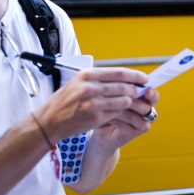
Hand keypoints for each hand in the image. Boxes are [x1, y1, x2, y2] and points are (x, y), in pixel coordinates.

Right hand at [33, 67, 148, 142]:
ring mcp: (93, 103)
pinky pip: (116, 112)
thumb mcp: (79, 82)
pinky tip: (118, 111)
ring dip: (129, 102)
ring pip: (123, 100)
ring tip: (129, 102)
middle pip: (124, 86)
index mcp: (88, 75)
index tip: (145, 78)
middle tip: (139, 92)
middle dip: (135, 90)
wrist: (48, 121)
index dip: (135, 75)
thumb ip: (100, 79)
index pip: (119, 73)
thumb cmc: (66, 101)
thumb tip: (125, 77)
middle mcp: (90, 87)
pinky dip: (120, 111)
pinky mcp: (95, 117)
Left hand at [91, 87, 159, 150]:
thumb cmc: (106, 107)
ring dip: (123, 109)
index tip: (147, 89)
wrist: (98, 128)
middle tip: (128, 98)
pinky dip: (117, 119)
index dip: (152, 93)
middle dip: (137, 101)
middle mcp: (146, 112)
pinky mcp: (132, 134)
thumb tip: (123, 79)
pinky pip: (127, 126)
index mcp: (144, 100)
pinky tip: (106, 116)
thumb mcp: (113, 95)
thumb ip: (121, 87)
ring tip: (109, 105)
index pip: (153, 95)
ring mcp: (140, 124)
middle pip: (148, 106)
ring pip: (136, 116)